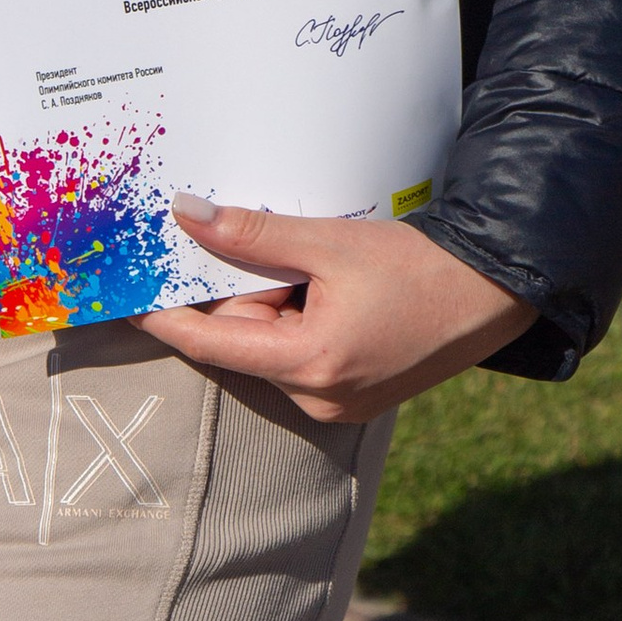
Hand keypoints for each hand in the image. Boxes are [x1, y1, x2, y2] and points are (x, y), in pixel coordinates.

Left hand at [140, 198, 535, 423]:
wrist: (491, 291)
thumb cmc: (415, 266)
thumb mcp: (328, 242)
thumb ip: (252, 234)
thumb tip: (186, 214)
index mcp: (310, 366)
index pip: (210, 343)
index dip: (166, 315)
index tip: (129, 293)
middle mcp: (319, 400)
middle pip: (242, 343)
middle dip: (240, 295)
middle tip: (269, 252)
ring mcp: (338, 406)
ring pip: (269, 348)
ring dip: (273, 305)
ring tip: (315, 269)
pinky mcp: (354, 399)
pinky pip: (298, 357)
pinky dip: (296, 320)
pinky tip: (327, 289)